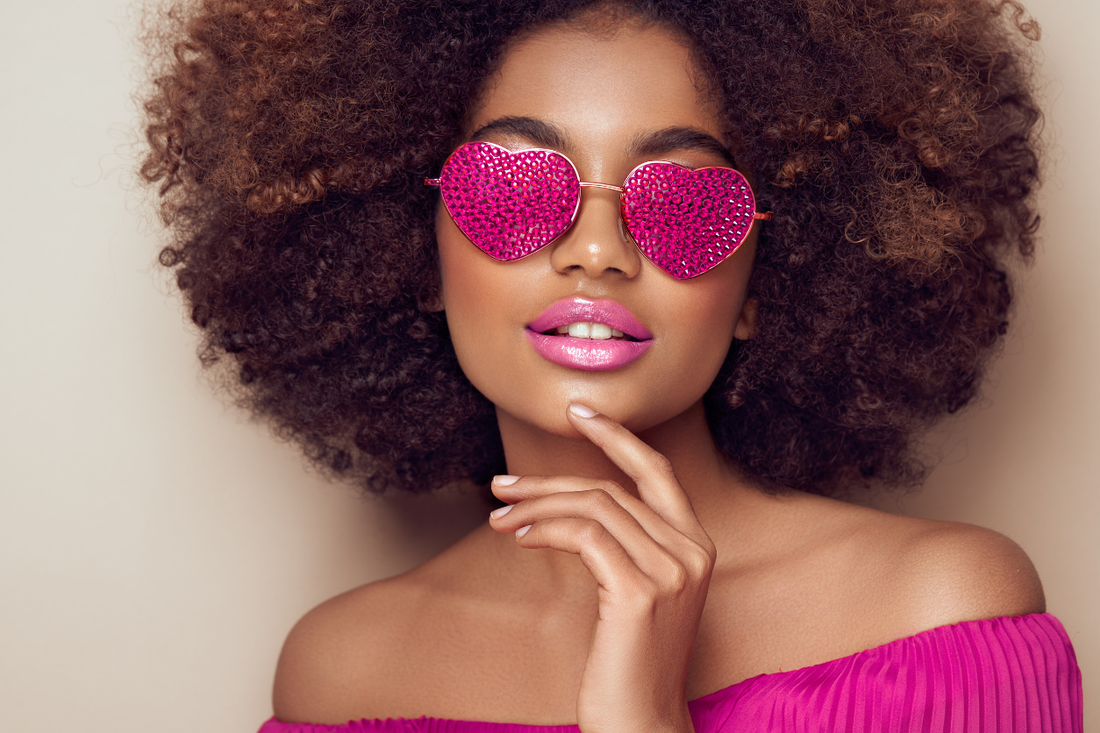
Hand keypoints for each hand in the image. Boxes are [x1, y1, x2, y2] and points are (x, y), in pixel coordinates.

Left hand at [488, 403, 714, 732]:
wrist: (641, 724)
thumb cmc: (629, 663)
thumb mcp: (633, 592)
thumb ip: (620, 545)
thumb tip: (564, 502)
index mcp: (695, 546)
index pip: (656, 470)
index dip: (616, 436)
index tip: (577, 413)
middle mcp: (692, 552)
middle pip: (611, 488)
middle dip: (549, 481)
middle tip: (501, 484)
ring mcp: (671, 571)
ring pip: (594, 507)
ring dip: (536, 506)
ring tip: (498, 517)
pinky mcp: (640, 593)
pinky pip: (584, 537)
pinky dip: (546, 529)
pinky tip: (520, 538)